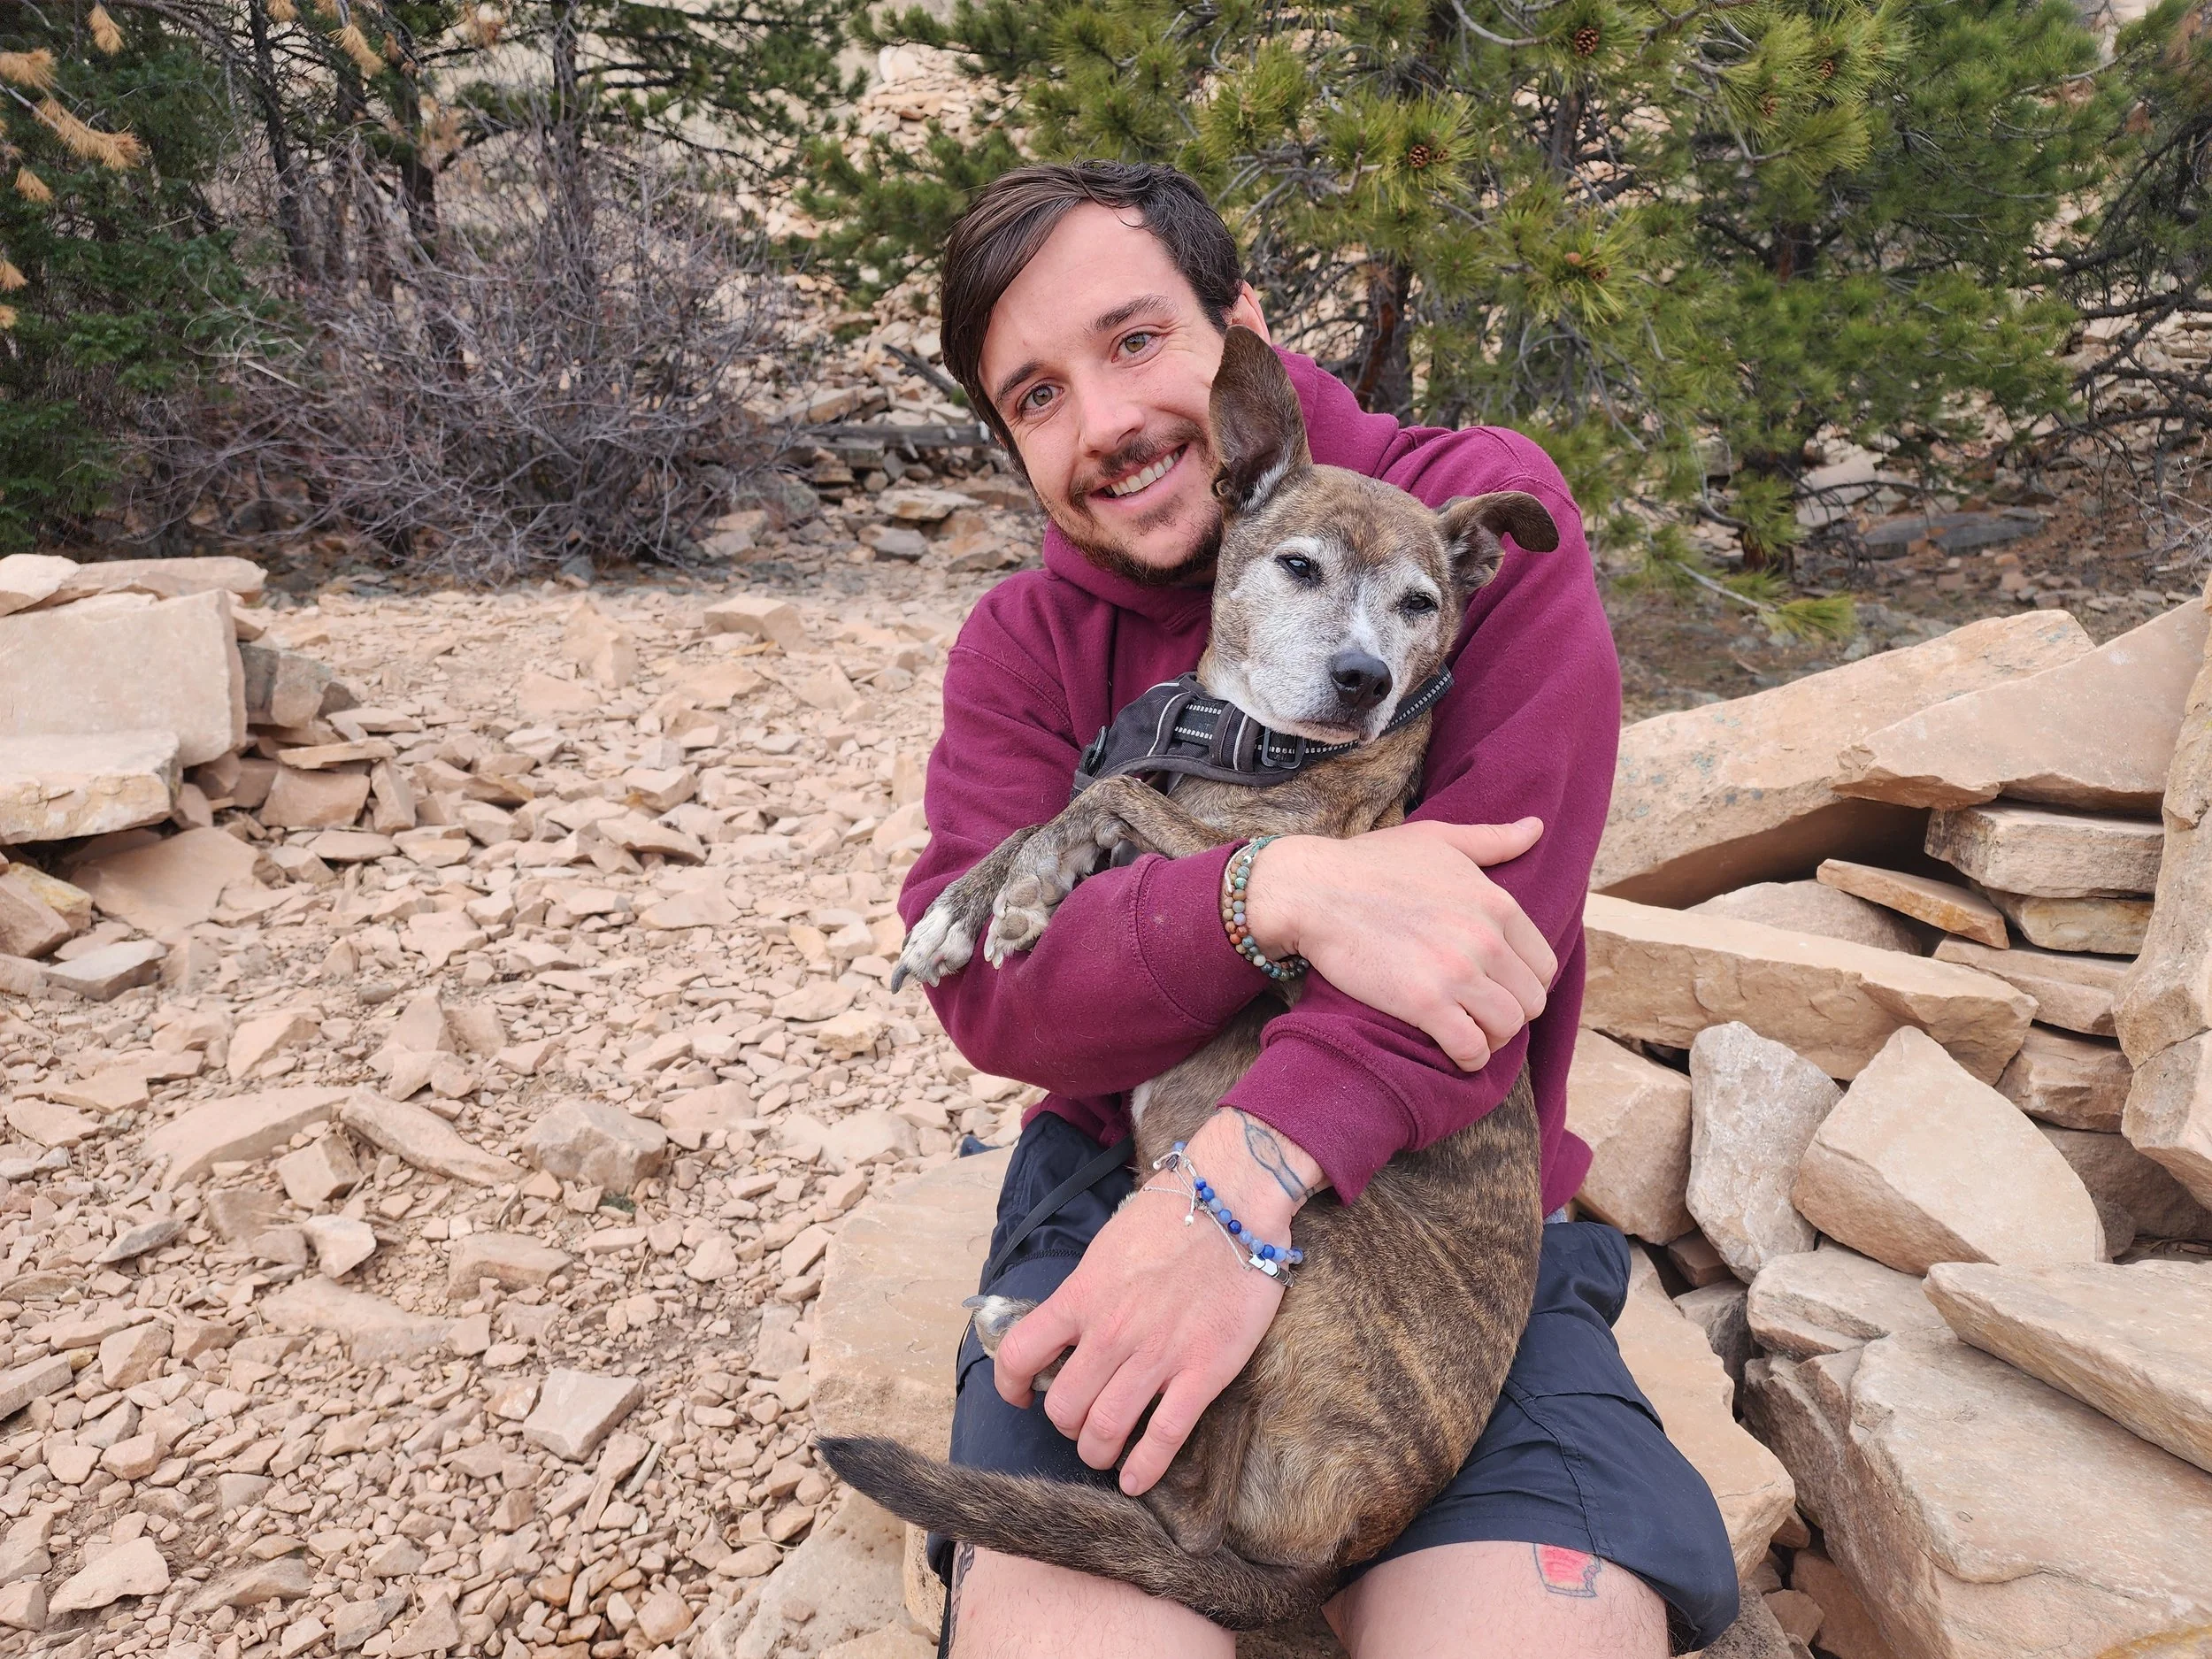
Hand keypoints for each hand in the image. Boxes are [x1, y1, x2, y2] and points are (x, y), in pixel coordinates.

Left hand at [991, 1108, 1323, 1495]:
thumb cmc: (1171, 1216)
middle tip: (1080, 1422)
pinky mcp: (1202, 1371)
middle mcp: (1110, 1332)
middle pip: (1063, 1407)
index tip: (1021, 1395)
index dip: (1011, 1385)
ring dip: (1098, 1452)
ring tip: (1105, 1452)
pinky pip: (1163, 1437)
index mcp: (1081, 1297)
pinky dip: (1144, 1468)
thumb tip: (1068, 1326)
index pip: (1020, 1354)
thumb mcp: (1107, 1248)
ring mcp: (1155, 1356)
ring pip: (1105, 1431)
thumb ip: (1085, 1292)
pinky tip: (1136, 1480)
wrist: (1232, 1202)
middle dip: (1066, 1425)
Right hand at [1241, 818, 1556, 1071]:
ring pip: (1508, 1027)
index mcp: (1496, 903)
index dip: (1524, 981)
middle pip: (1532, 1000)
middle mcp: (1485, 939)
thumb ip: (1493, 839)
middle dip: (1511, 1011)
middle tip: (1480, 1012)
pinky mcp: (1423, 1003)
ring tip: (1468, 1031)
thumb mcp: (1439, 839)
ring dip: (1492, 1037)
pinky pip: (1471, 1048)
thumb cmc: (1371, 864)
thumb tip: (1536, 826)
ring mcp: (1456, 972)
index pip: (1543, 963)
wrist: (1314, 890)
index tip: (1497, 986)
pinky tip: (1453, 1049)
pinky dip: (1468, 1056)